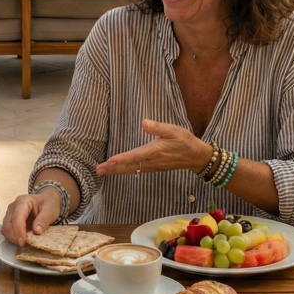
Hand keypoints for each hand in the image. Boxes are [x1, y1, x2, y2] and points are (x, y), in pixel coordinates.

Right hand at [1, 189, 61, 246]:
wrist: (47, 200)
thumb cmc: (48, 204)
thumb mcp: (50, 210)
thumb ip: (43, 220)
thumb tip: (36, 232)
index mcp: (23, 201)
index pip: (17, 216)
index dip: (18, 230)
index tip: (23, 242)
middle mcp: (14, 206)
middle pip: (8, 224)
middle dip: (15, 236)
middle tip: (25, 244)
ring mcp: (10, 214)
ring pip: (5, 229)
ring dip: (13, 238)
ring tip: (25, 242)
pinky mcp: (10, 221)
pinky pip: (8, 232)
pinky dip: (13, 238)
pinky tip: (23, 240)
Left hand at [96, 120, 211, 176]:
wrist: (195, 156)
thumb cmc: (184, 140)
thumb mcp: (173, 130)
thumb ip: (158, 127)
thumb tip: (144, 122)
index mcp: (156, 151)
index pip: (136, 156)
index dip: (122, 159)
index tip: (110, 161)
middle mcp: (152, 161)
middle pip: (129, 166)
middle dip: (113, 168)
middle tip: (98, 170)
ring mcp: (152, 166)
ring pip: (131, 169)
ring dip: (116, 170)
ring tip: (102, 171)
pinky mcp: (153, 167)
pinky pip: (136, 170)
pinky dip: (124, 170)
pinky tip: (116, 170)